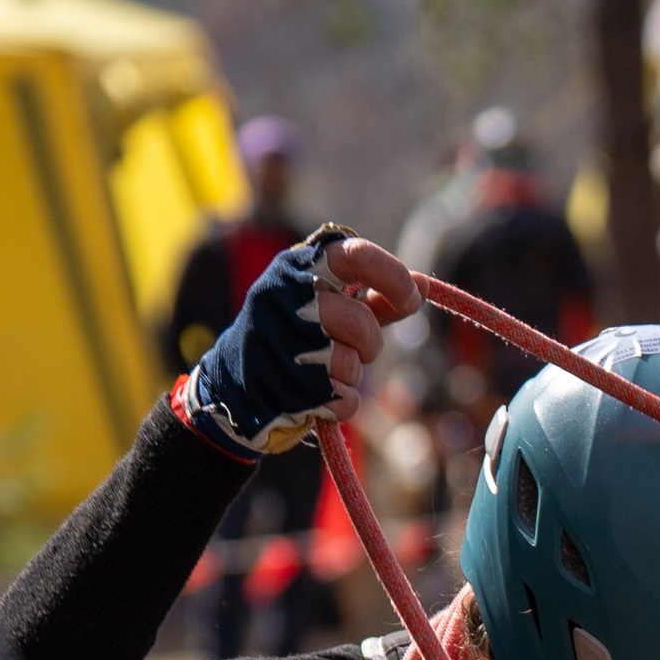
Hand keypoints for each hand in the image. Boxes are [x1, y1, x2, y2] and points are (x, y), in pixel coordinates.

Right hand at [179, 230, 419, 458]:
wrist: (235, 386)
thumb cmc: (293, 339)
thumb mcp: (328, 308)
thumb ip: (374, 298)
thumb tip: (424, 284)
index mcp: (297, 268)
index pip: (354, 255)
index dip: (392, 276)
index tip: (412, 299)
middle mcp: (282, 296)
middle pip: (360, 321)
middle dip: (369, 343)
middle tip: (356, 349)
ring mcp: (278, 340)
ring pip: (351, 363)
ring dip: (351, 375)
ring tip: (324, 370)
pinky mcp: (281, 383)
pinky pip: (344, 399)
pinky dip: (342, 403)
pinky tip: (317, 396)